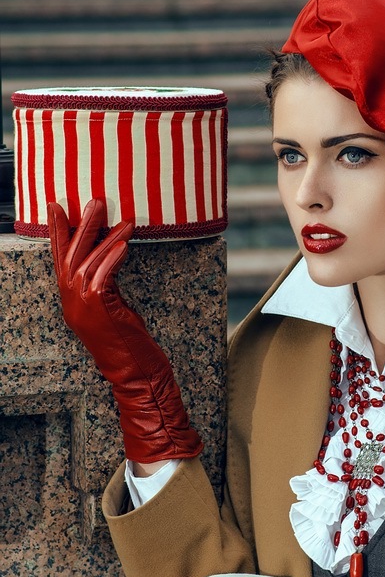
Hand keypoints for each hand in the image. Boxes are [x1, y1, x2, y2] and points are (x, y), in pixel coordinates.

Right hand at [48, 199, 202, 463]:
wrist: (135, 376)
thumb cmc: (129, 345)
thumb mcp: (112, 311)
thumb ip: (105, 286)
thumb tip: (111, 255)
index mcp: (71, 301)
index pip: (60, 259)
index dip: (57, 232)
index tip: (57, 206)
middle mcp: (71, 302)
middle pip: (70, 254)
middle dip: (81, 224)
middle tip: (94, 200)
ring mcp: (83, 306)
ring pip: (88, 261)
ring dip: (105, 235)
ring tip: (119, 215)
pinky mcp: (100, 309)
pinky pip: (103, 275)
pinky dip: (113, 256)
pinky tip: (125, 242)